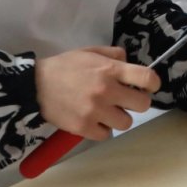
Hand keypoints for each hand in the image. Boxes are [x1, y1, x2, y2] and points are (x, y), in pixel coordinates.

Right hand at [34, 46, 159, 140]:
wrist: (33, 85)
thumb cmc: (65, 66)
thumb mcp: (90, 52)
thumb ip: (114, 55)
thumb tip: (131, 62)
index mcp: (110, 70)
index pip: (147, 78)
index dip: (153, 84)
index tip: (149, 87)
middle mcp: (106, 90)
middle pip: (143, 105)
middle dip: (137, 102)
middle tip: (126, 101)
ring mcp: (95, 111)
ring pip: (126, 122)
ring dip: (119, 117)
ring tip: (106, 111)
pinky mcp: (83, 128)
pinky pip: (106, 134)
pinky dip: (102, 129)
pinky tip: (93, 120)